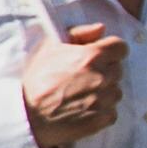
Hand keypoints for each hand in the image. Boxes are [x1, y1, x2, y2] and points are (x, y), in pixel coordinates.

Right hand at [21, 21, 126, 147]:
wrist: (26, 114)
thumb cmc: (36, 79)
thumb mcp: (51, 47)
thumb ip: (79, 33)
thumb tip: (102, 28)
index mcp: (92, 56)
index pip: (120, 47)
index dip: (110, 51)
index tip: (99, 57)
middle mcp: (102, 77)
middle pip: (118, 70)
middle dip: (105, 71)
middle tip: (83, 78)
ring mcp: (103, 100)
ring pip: (116, 92)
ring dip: (104, 93)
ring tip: (81, 95)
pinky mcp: (101, 119)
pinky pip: (112, 112)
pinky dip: (102, 112)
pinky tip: (83, 110)